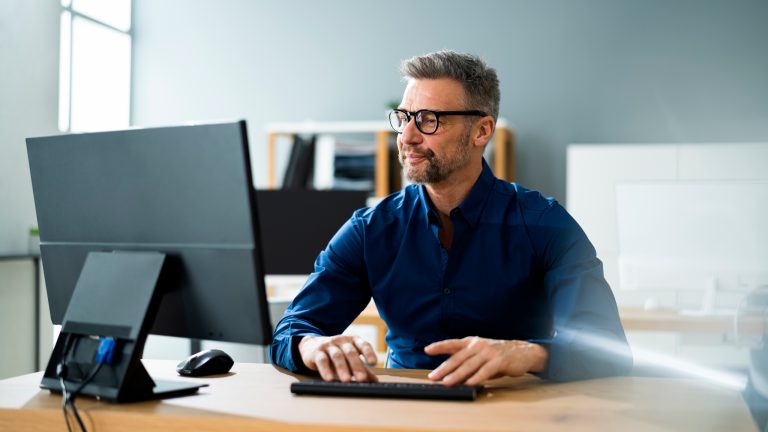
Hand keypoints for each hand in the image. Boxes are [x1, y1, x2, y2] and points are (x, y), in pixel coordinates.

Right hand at [298, 335, 378, 382]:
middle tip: (362, 379)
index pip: (363, 345)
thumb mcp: (349, 358)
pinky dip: (325, 370)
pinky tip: (329, 379)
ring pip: (337, 356)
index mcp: (353, 341)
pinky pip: (322, 360)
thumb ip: (362, 367)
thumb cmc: (335, 352)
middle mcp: (342, 341)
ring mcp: (329, 345)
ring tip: (346, 380)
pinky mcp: (317, 352)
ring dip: (342, 368)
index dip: (369, 353)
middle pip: (351, 352)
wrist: (312, 345)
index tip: (373, 363)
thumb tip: (375, 381)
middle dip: (357, 366)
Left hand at [424, 337, 547, 385]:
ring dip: (457, 375)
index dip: (439, 346)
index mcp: (472, 342)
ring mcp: (488, 352)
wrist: (522, 352)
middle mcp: (478, 345)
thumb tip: (451, 374)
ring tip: (447, 382)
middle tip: (433, 376)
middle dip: (444, 368)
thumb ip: (467, 362)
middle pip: (458, 357)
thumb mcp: (480, 354)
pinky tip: (469, 383)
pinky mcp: (499, 361)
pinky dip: (476, 377)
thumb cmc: (497, 355)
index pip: (452, 343)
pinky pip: (485, 371)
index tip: (427, 349)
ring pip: (469, 365)